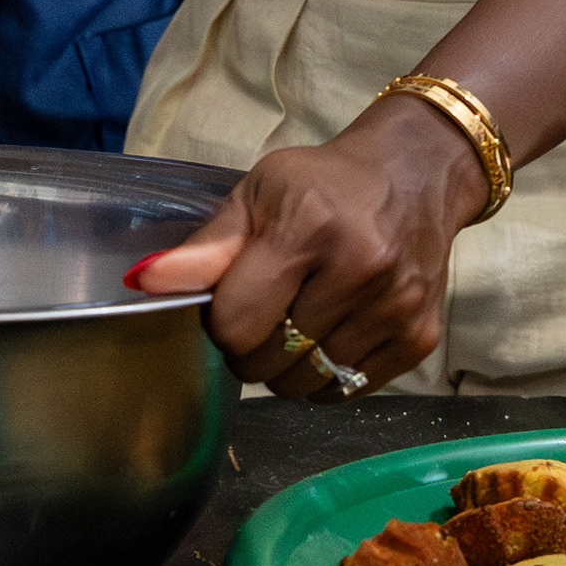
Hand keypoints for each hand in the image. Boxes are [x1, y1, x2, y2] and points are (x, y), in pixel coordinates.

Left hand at [127, 102, 483, 396]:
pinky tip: (330, 334)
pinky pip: (347, 390)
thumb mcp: (259, 194)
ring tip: (297, 323)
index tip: (229, 303)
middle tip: (263, 314)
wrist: (418, 175)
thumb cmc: (326, 185)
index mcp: (309, 229)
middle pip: (269, 361)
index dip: (220, 323)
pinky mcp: (420, 339)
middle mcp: (360, 271)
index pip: (237, 323)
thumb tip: (145, 284)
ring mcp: (395, 309)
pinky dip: (326, 376)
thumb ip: (206, 247)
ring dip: (287, 367)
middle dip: (250, 348)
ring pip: (306, 384)